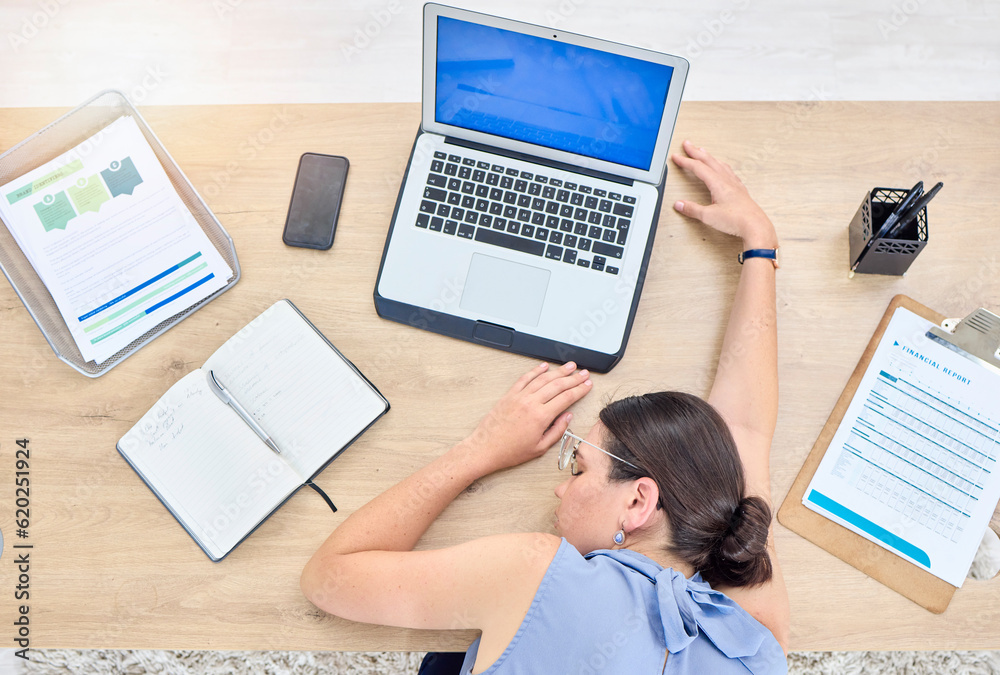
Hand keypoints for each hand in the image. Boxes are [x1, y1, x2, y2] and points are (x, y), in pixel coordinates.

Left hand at [462, 362, 591, 474]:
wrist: (485, 448)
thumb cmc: (510, 451)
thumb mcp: (540, 448)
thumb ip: (557, 431)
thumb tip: (567, 417)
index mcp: (541, 417)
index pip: (566, 398)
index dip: (579, 390)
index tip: (587, 385)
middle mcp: (531, 403)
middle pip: (558, 385)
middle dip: (573, 378)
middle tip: (584, 373)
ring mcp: (519, 397)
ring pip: (543, 379)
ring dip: (558, 371)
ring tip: (570, 366)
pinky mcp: (510, 395)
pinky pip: (525, 378)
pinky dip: (536, 371)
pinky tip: (544, 366)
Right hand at [671, 140, 776, 248]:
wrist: (755, 226)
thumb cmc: (736, 220)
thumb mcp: (708, 216)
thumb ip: (692, 209)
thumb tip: (680, 204)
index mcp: (718, 183)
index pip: (698, 167)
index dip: (685, 161)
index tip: (676, 157)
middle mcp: (727, 180)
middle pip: (708, 160)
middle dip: (696, 152)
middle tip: (687, 145)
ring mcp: (734, 184)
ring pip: (719, 164)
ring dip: (708, 156)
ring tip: (703, 152)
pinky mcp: (739, 190)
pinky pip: (728, 171)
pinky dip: (720, 166)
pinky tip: (722, 168)